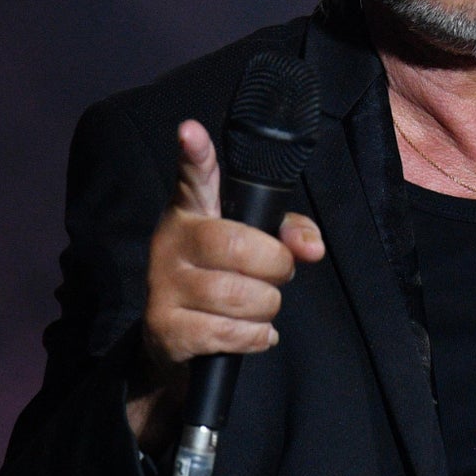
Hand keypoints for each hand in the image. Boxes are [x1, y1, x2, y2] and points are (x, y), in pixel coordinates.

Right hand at [128, 119, 324, 441]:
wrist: (173, 345)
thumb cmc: (221, 282)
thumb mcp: (252, 251)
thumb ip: (288, 236)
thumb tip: (312, 248)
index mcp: (192, 214)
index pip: (193, 177)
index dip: (194, 154)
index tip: (191, 130)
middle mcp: (170, 244)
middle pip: (238, 246)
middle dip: (276, 267)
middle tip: (278, 275)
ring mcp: (163, 287)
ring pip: (238, 294)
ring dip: (266, 307)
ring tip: (262, 308)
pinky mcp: (167, 329)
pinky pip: (229, 332)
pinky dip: (254, 337)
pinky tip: (253, 333)